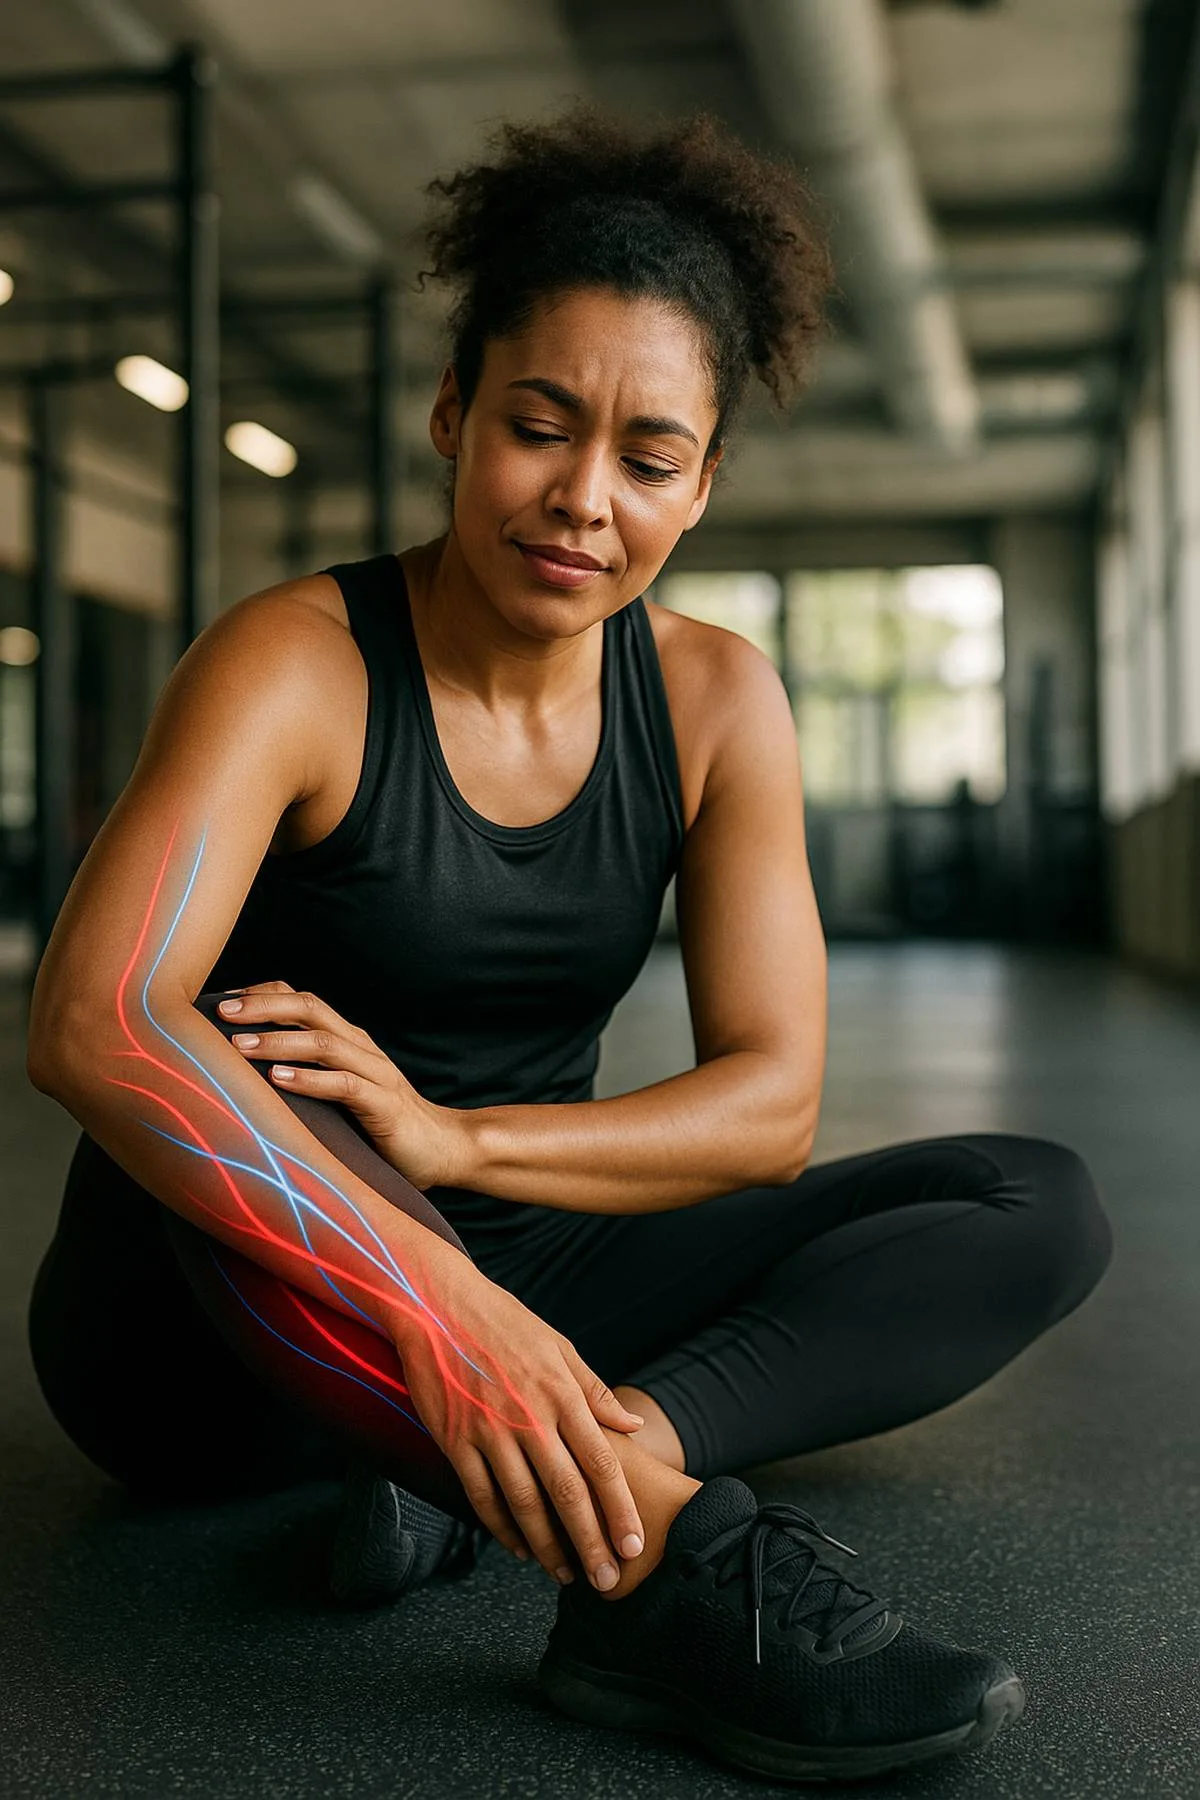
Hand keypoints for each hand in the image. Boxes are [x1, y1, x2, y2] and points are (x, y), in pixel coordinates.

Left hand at [217, 980, 461, 1189]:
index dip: (262, 994)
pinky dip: (309, 1080)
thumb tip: (246, 1077)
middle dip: (261, 1007)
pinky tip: (279, 1080)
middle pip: (308, 1008)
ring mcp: (374, 1073)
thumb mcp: (337, 1093)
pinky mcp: (383, 1104)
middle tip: (221, 1012)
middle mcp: (360, 1047)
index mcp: (347, 1040)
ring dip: (278, 1040)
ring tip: (239, 1046)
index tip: (221, 1002)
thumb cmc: (381, 1126)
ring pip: (323, 1042)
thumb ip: (306, 1076)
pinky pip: (344, 1085)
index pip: (301, 1000)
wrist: (442, 1149)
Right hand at [393, 1239, 647, 1589]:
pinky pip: (482, 1496)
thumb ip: (595, 1391)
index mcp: (560, 1391)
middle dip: (591, 1541)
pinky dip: (502, 1529)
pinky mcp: (454, 1441)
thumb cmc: (502, 1321)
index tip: (634, 1543)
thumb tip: (632, 1426)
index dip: (619, 1507)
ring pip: (524, 1503)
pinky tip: (519, 1549)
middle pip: (567, 1492)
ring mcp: (488, 1431)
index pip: (600, 1461)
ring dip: (548, 1546)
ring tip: (567, 1574)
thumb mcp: (558, 1345)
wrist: (436, 1304)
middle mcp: (529, 1416)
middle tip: (607, 1581)